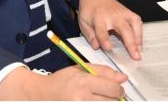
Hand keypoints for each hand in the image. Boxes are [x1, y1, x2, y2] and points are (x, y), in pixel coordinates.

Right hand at [0, 63, 127, 99]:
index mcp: (84, 82)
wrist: (44, 95)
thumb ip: (102, 71)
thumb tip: (123, 78)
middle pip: (114, 101)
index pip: (113, 88)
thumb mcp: (79, 69)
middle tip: (106, 95)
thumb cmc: (62, 81)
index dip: (118, 88)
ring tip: (97, 99)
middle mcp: (83, 99)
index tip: (114, 88)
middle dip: (114, 98)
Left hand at [78, 0, 141, 59]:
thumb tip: (97, 46)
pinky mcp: (128, 12)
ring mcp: (122, 13)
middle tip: (135, 57)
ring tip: (139, 51)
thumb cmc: (89, 10)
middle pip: (123, 28)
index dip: (104, 40)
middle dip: (130, 43)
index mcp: (98, 17)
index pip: (102, 30)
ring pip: (133, 24)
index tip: (108, 49)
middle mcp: (112, 15)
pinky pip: (137, 21)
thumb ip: (89, 35)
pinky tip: (139, 43)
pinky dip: (140, 32)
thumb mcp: (83, 22)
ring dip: (138, 38)